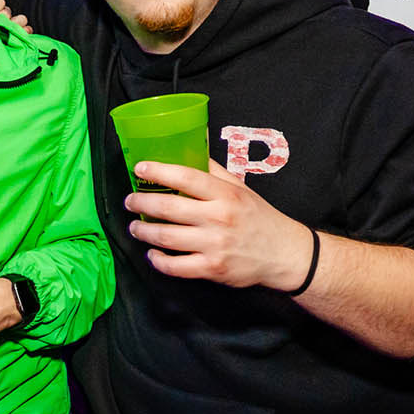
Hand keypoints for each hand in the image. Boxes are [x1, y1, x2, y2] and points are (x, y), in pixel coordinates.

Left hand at [125, 159, 314, 291]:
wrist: (284, 254)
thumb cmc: (259, 218)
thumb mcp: (241, 188)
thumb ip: (214, 171)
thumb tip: (193, 146)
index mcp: (225, 194)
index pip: (186, 176)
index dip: (159, 171)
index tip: (140, 168)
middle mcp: (219, 218)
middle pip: (169, 207)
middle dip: (142, 203)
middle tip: (130, 201)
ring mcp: (215, 245)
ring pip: (167, 237)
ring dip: (144, 231)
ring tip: (135, 227)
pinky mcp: (212, 268)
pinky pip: (176, 266)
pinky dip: (158, 261)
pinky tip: (152, 254)